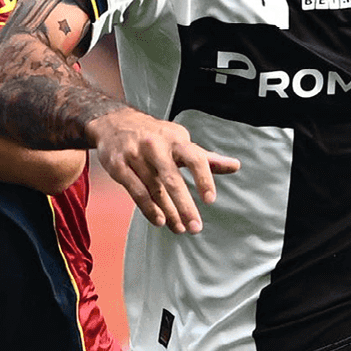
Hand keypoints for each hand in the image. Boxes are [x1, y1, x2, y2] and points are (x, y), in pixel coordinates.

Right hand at [87, 107, 238, 233]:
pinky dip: (148, 208)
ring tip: (181, 228)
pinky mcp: (118, 165)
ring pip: (154, 189)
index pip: (194, 158)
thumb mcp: (180, 142)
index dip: (203, 178)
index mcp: (176, 139)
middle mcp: (155, 145)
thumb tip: (235, 166)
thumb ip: (206, 158)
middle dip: (185, 205)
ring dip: (169, 212)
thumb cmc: (156, 136)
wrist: (114, 122)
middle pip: (172, 178)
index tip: (210, 200)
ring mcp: (135, 155)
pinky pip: (135, 191)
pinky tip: (159, 221)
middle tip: (196, 227)